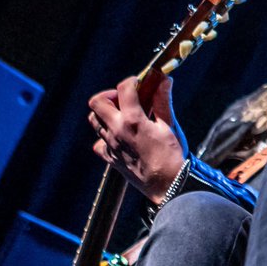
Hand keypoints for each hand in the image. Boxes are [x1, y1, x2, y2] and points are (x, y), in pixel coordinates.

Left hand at [88, 75, 188, 201]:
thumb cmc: (172, 156)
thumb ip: (163, 101)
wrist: (168, 186)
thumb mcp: (170, 125)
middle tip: (125, 99)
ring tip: (123, 116)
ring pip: (94, 121)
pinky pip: (99, 143)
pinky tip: (120, 137)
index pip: (124, 89)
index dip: (132, 81)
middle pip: (97, 102)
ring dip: (105, 114)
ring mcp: (111, 146)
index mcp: (133, 120)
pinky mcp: (111, 158)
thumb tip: (163, 80)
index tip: (140, 82)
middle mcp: (117, 131)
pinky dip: (105, 136)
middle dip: (110, 95)